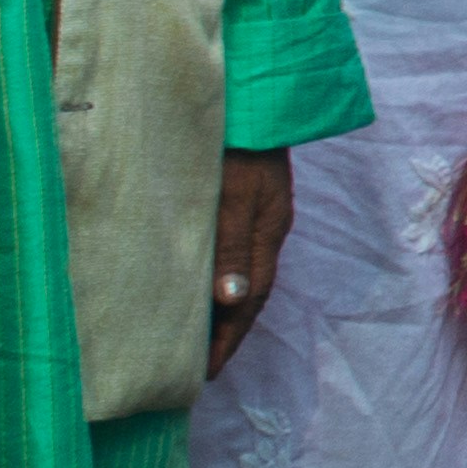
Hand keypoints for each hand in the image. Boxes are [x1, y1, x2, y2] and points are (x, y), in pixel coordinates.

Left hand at [207, 148, 293, 375]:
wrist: (253, 94)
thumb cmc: (237, 144)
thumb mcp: (233, 195)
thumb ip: (232, 245)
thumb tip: (231, 301)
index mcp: (268, 232)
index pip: (249, 299)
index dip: (229, 338)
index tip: (206, 373)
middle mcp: (268, 229)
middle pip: (249, 293)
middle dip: (228, 333)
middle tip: (199, 366)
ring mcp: (260, 214)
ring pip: (241, 274)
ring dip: (223, 308)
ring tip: (198, 335)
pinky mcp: (246, 199)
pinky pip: (234, 253)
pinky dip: (220, 278)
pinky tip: (203, 283)